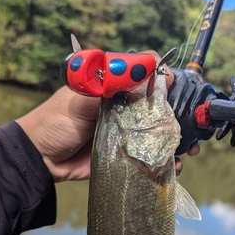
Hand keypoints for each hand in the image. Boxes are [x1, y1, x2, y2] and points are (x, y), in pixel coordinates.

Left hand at [16, 52, 199, 182]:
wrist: (41, 159)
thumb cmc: (56, 121)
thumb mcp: (83, 97)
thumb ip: (113, 84)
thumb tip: (146, 69)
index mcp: (115, 88)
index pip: (147, 78)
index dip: (165, 81)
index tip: (176, 90)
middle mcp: (125, 108)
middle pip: (160, 108)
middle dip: (179, 116)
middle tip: (193, 128)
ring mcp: (127, 133)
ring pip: (159, 134)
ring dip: (176, 141)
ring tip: (189, 150)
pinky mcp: (126, 156)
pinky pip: (150, 157)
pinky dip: (164, 162)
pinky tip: (173, 166)